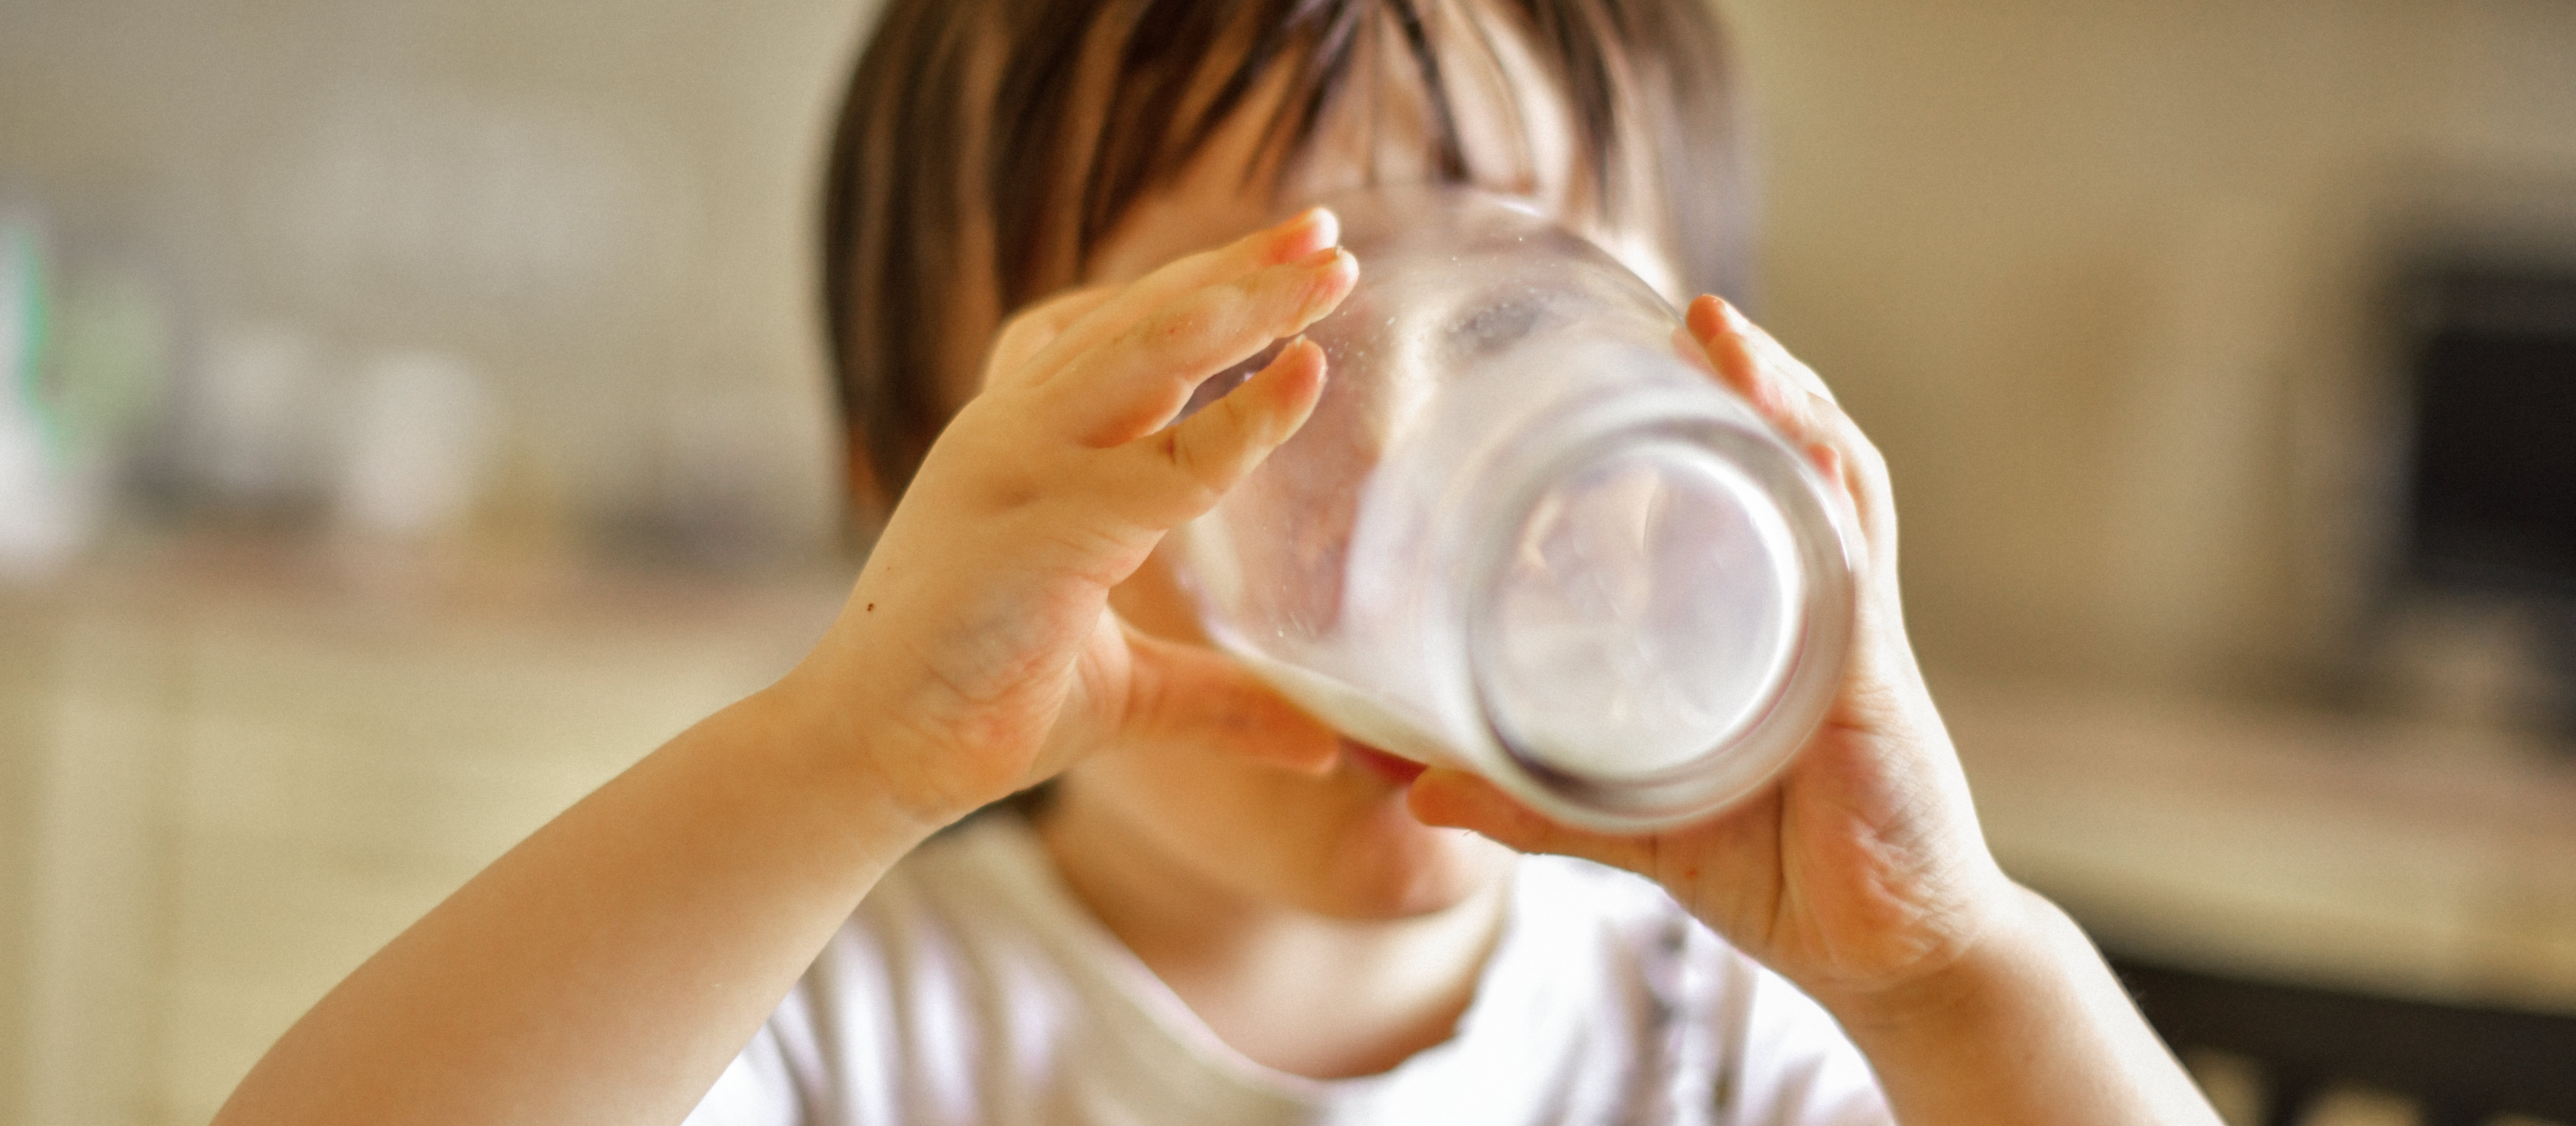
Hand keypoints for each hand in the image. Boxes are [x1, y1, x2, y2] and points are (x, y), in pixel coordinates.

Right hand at [787, 210, 1358, 826]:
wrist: (869, 755)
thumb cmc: (979, 707)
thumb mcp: (1127, 691)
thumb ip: (1219, 697)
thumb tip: (1320, 742)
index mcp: (1026, 443)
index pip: (1126, 333)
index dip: (1210, 286)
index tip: (1298, 254)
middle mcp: (1015, 430)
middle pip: (1143, 317)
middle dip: (1242, 269)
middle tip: (1329, 233)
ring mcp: (1015, 465)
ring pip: (1148, 351)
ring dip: (1244, 302)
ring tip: (1330, 268)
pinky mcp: (1033, 524)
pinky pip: (1161, 462)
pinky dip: (1240, 418)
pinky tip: (1304, 377)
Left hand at [1408, 295, 2013, 1008]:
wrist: (1888, 956)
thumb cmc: (1780, 876)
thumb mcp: (1638, 825)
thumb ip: (1533, 803)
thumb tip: (1415, 790)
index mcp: (1765, 624)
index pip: (1744, 491)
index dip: (1707, 415)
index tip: (1640, 349)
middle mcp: (1816, 607)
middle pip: (1789, 458)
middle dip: (1746, 377)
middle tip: (1680, 305)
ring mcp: (1849, 631)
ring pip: (1827, 478)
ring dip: (1781, 395)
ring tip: (1719, 325)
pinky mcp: (1869, 671)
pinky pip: (1852, 551)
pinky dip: (1823, 478)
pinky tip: (1788, 425)